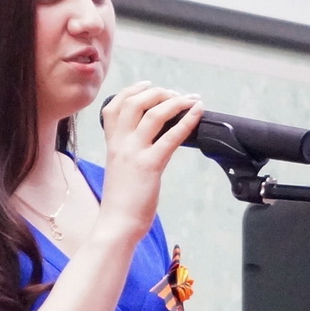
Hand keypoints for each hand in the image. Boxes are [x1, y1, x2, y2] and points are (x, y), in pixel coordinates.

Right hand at [95, 84, 200, 245]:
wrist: (116, 225)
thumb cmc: (121, 202)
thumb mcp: (119, 169)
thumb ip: (128, 152)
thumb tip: (149, 142)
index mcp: (111, 144)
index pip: (115, 106)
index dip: (132, 90)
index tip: (149, 85)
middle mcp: (120, 144)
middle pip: (135, 102)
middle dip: (158, 92)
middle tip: (175, 94)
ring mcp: (134, 153)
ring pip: (153, 114)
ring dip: (175, 102)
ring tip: (190, 99)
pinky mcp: (150, 166)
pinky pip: (171, 137)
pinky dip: (187, 121)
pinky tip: (198, 113)